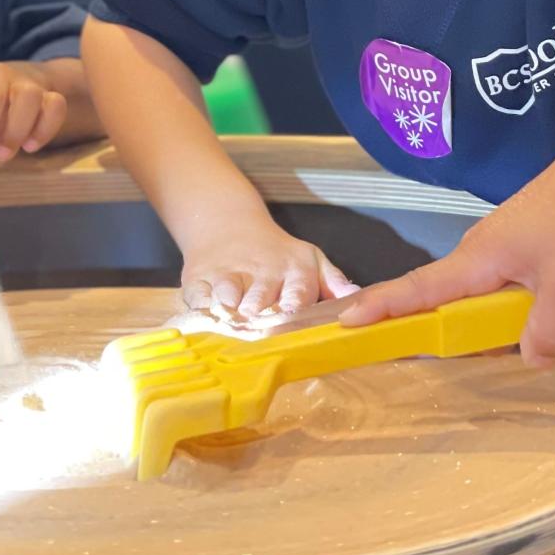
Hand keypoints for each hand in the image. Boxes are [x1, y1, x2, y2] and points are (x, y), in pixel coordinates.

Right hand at [180, 215, 357, 317]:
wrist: (228, 225)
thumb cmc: (278, 253)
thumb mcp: (311, 260)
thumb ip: (333, 282)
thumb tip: (357, 298)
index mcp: (293, 271)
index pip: (297, 293)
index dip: (294, 306)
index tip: (291, 317)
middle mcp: (261, 274)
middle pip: (260, 299)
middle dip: (260, 315)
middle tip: (260, 329)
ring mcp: (228, 276)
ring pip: (228, 295)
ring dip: (230, 310)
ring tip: (233, 322)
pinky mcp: (198, 278)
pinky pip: (197, 296)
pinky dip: (200, 308)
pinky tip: (204, 318)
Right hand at [335, 174, 554, 365]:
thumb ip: (549, 330)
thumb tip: (532, 359)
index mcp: (477, 259)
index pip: (418, 288)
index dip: (382, 307)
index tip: (346, 322)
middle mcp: (478, 251)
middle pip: (445, 297)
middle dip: (439, 328)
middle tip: (446, 358)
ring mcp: (499, 244)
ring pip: (480, 292)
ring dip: (486, 320)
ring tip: (510, 345)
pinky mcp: (521, 242)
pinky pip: (503, 283)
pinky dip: (509, 305)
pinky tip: (542, 316)